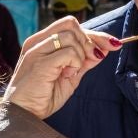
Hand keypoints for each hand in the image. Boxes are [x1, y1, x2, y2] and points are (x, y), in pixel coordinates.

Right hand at [1, 17, 116, 118]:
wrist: (24, 114)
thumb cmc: (43, 96)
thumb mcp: (70, 77)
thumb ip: (84, 61)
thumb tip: (103, 50)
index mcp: (42, 42)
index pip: (71, 26)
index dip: (96, 34)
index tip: (114, 44)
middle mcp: (37, 41)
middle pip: (71, 24)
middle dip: (89, 42)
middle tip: (90, 61)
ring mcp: (36, 50)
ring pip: (71, 36)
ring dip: (80, 55)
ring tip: (71, 72)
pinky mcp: (39, 62)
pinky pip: (68, 52)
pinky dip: (75, 63)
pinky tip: (67, 75)